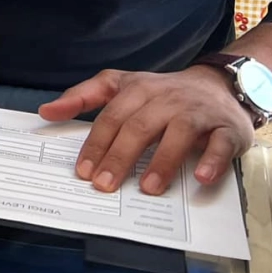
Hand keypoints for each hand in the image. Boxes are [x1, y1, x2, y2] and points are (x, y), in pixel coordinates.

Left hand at [39, 66, 254, 195]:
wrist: (219, 84)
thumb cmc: (161, 92)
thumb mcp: (120, 85)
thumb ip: (82, 97)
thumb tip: (45, 111)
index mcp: (138, 89)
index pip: (112, 117)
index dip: (97, 144)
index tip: (83, 171)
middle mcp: (167, 99)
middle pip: (140, 126)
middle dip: (120, 156)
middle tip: (105, 184)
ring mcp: (197, 113)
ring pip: (178, 134)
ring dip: (163, 162)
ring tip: (147, 187)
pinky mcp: (226, 128)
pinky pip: (220, 144)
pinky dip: (212, 161)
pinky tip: (201, 178)